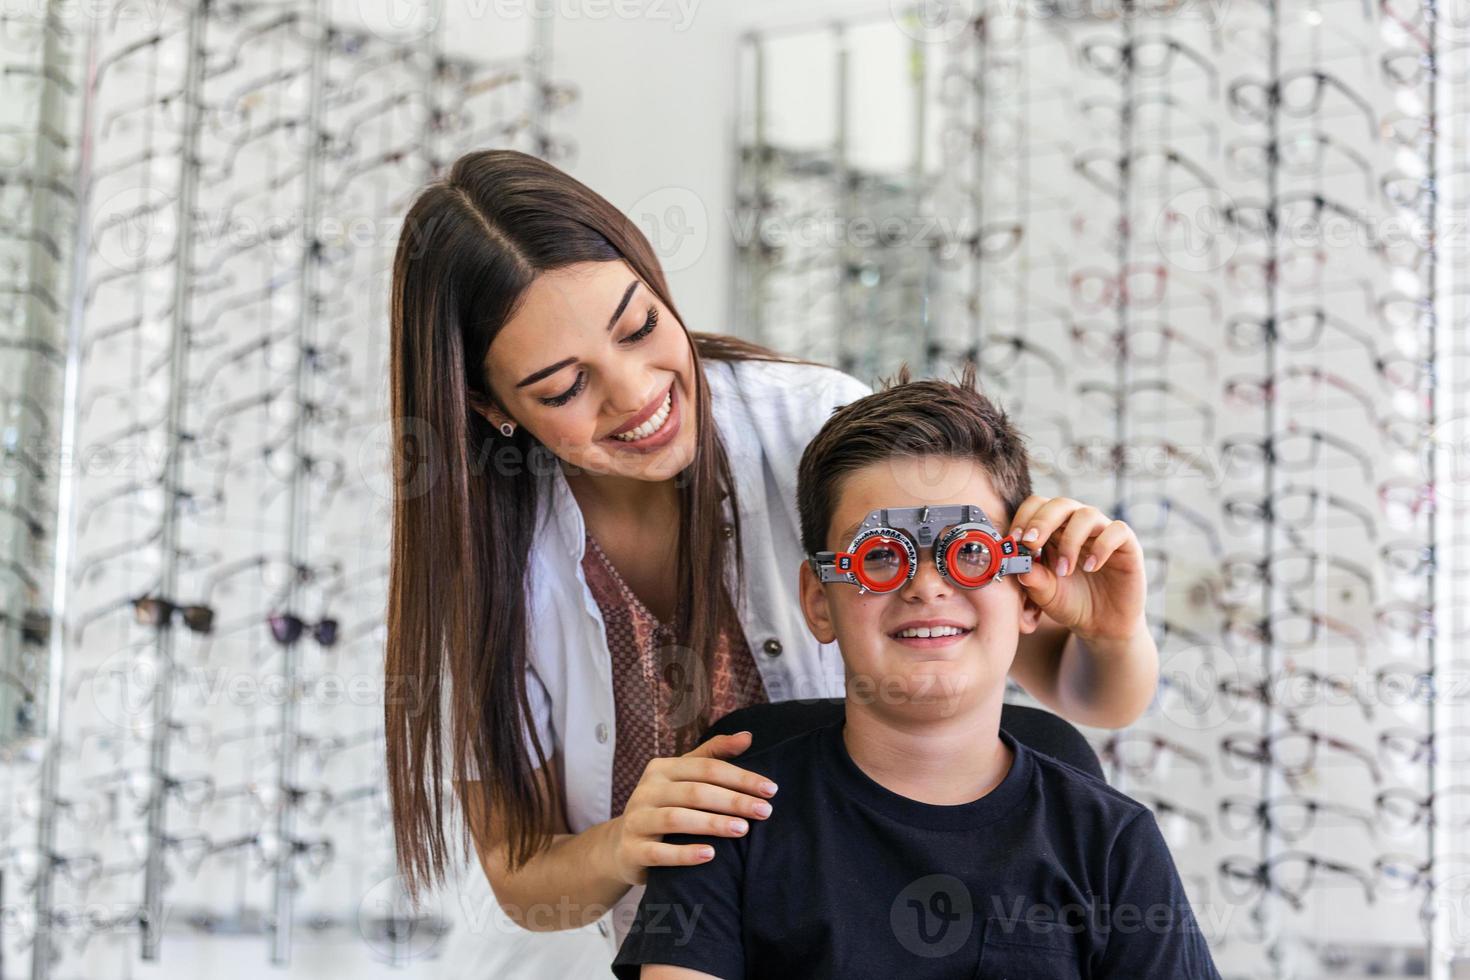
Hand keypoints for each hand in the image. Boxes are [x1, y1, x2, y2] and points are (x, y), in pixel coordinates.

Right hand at [608, 731, 776, 885]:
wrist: (622, 846)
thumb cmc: (664, 806)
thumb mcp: (684, 777)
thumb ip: (713, 755)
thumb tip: (748, 736)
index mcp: (662, 769)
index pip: (707, 768)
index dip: (740, 777)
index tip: (771, 790)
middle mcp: (646, 790)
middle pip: (695, 792)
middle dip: (733, 800)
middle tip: (765, 811)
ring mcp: (637, 820)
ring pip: (676, 818)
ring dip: (712, 823)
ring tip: (742, 829)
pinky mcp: (632, 850)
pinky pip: (659, 853)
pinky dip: (685, 854)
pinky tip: (711, 855)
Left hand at [1008, 495, 1146, 644]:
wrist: (1102, 625)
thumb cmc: (1071, 604)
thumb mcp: (1046, 595)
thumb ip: (1033, 580)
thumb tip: (1019, 566)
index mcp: (1053, 530)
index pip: (1037, 506)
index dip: (1023, 517)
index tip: (1013, 540)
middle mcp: (1077, 525)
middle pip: (1060, 504)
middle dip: (1042, 521)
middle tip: (1030, 543)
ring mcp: (1102, 532)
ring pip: (1087, 514)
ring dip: (1070, 541)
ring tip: (1064, 570)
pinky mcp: (1126, 544)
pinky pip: (1117, 530)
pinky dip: (1102, 546)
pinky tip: (1091, 568)